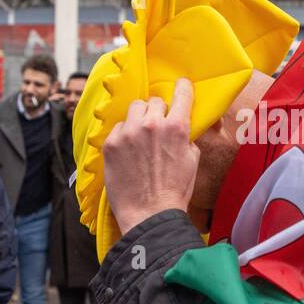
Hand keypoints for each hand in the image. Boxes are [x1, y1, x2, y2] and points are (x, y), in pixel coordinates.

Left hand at [102, 77, 199, 235]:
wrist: (149, 214)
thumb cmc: (174, 191)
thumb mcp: (192, 160)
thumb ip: (187, 137)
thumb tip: (183, 127)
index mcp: (176, 127)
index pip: (181, 92)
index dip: (182, 88)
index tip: (181, 88)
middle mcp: (151, 124)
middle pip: (154, 101)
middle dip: (157, 112)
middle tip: (157, 128)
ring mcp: (128, 133)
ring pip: (134, 109)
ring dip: (139, 119)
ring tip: (140, 138)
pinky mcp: (110, 144)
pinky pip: (118, 128)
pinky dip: (123, 136)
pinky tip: (128, 152)